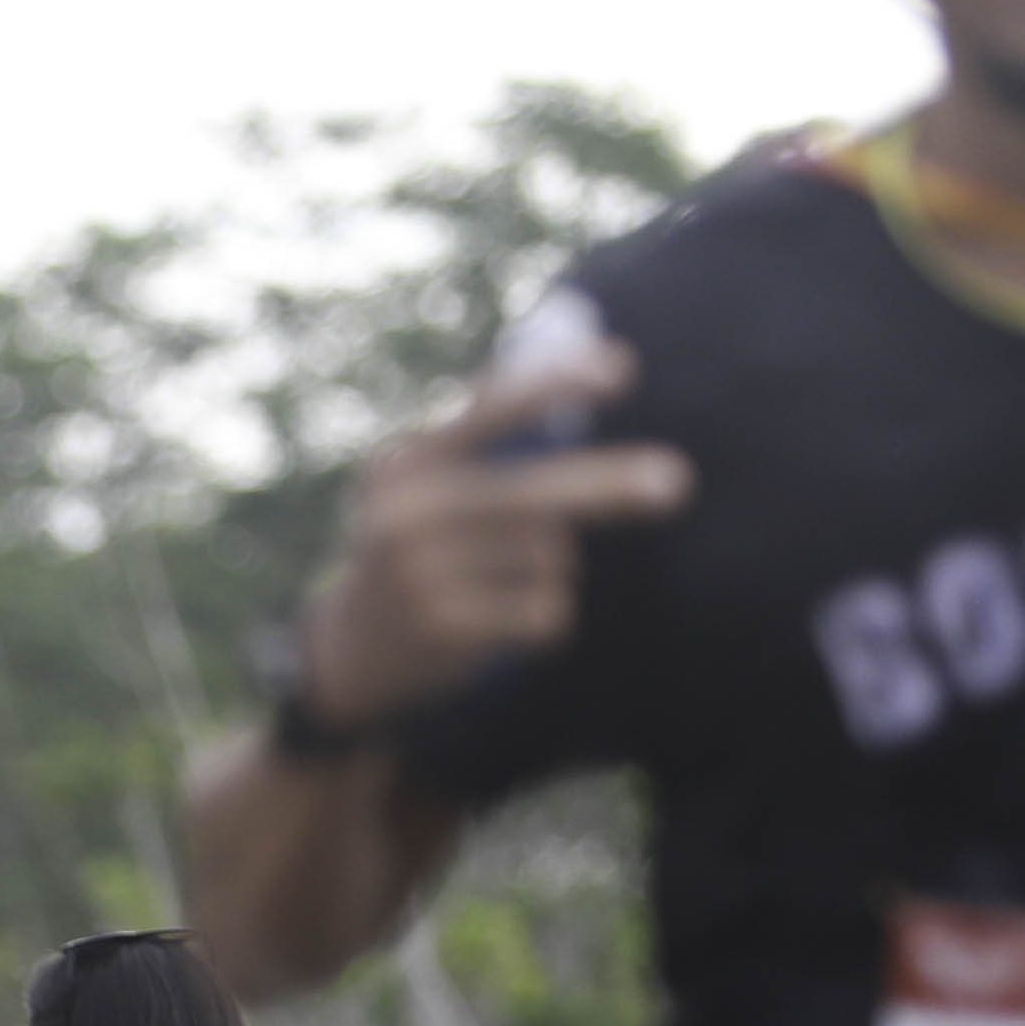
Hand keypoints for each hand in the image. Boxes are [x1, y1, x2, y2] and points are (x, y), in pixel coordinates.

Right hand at [290, 338, 692, 731]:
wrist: (347, 657)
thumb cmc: (417, 552)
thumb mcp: (427, 489)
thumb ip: (490, 447)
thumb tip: (591, 383)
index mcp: (406, 463)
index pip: (488, 413)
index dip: (554, 387)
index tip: (622, 369)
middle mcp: (407, 514)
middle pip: (535, 496)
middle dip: (610, 487)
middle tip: (677, 482)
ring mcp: (421, 575)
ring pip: (548, 558)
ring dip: (551, 570)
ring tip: (498, 585)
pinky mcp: (444, 631)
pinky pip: (544, 612)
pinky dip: (544, 618)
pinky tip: (500, 625)